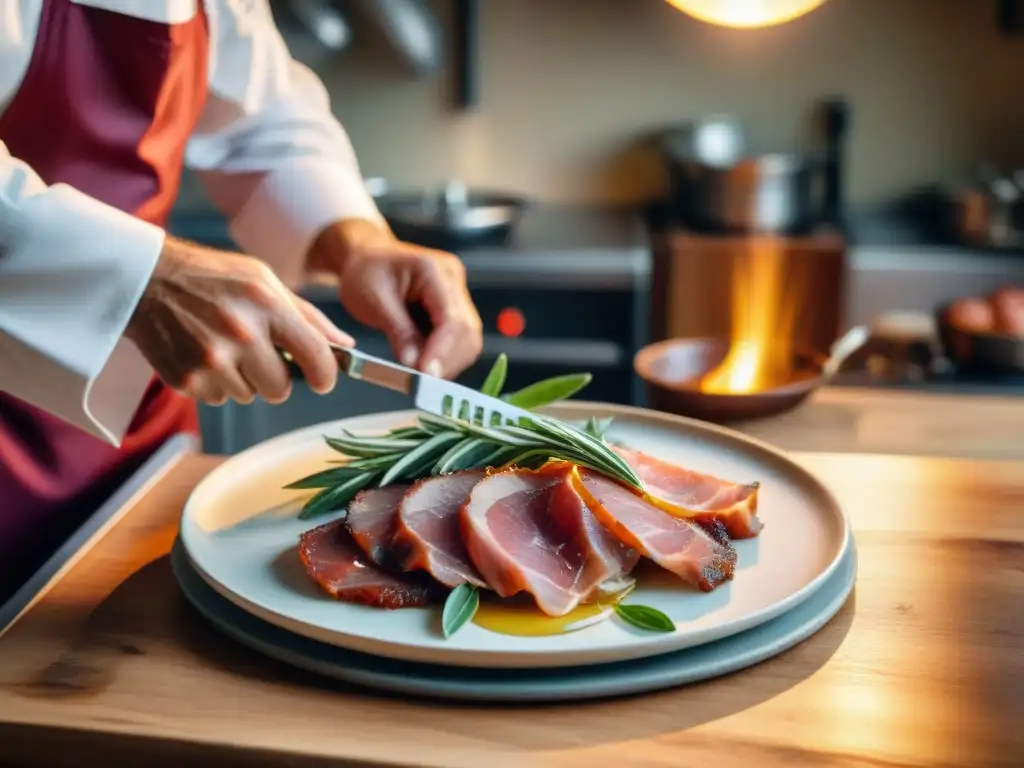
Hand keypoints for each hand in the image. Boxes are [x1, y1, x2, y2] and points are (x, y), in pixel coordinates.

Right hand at [126, 237, 352, 405]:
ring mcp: (211, 360)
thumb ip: (307, 315)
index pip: (316, 356)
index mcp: (267, 306)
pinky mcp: (186, 379)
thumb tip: (345, 345)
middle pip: (281, 389)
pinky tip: (202, 353)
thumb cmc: (214, 278)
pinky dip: (216, 383)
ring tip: (223, 346)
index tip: (323, 379)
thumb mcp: (264, 281)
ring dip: (243, 379)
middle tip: (259, 355)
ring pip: (249, 396)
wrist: (146, 279)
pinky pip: (219, 398)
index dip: (325, 375)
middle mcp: (241, 335)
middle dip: (276, 378)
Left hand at [310, 219, 482, 378]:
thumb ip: (398, 332)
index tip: (426, 376)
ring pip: (469, 339)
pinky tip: (426, 364)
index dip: (442, 351)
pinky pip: (459, 339)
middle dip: (447, 361)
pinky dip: (445, 357)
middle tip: (423, 383)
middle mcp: (453, 280)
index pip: (451, 318)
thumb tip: (415, 366)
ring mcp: (458, 294)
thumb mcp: (373, 300)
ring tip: (422, 376)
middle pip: (468, 331)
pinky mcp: (454, 308)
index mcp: (433, 271)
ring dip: (448, 362)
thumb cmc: (365, 273)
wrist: (367, 256)